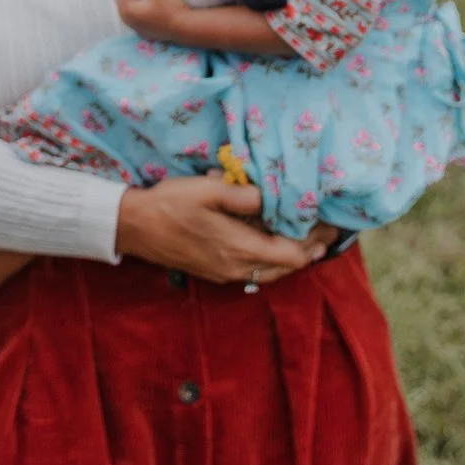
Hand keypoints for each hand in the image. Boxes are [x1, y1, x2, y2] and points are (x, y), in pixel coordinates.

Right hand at [114, 175, 325, 286]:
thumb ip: (245, 195)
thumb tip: (274, 198)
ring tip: (305, 240)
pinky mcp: (213, 271)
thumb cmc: (171, 204)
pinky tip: (269, 243)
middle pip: (286, 268)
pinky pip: (254, 271)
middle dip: (308, 250)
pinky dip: (271, 260)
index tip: (330, 226)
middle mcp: (237, 267)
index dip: (315, 242)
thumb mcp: (209, 190)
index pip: (292, 255)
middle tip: (324, 232)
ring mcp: (224, 273)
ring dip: (290, 257)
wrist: (133, 226)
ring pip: (270, 272)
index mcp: (240, 248)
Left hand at [116, 0, 191, 39]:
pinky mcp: (145, 33)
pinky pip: (138, 19)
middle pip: (123, 1)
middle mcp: (128, 21)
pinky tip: (154, 7)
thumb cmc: (171, 7)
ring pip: (130, 10)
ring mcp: (136, 29)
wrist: (186, 28)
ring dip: (136, 2)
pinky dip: (142, 12)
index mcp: (126, 9)